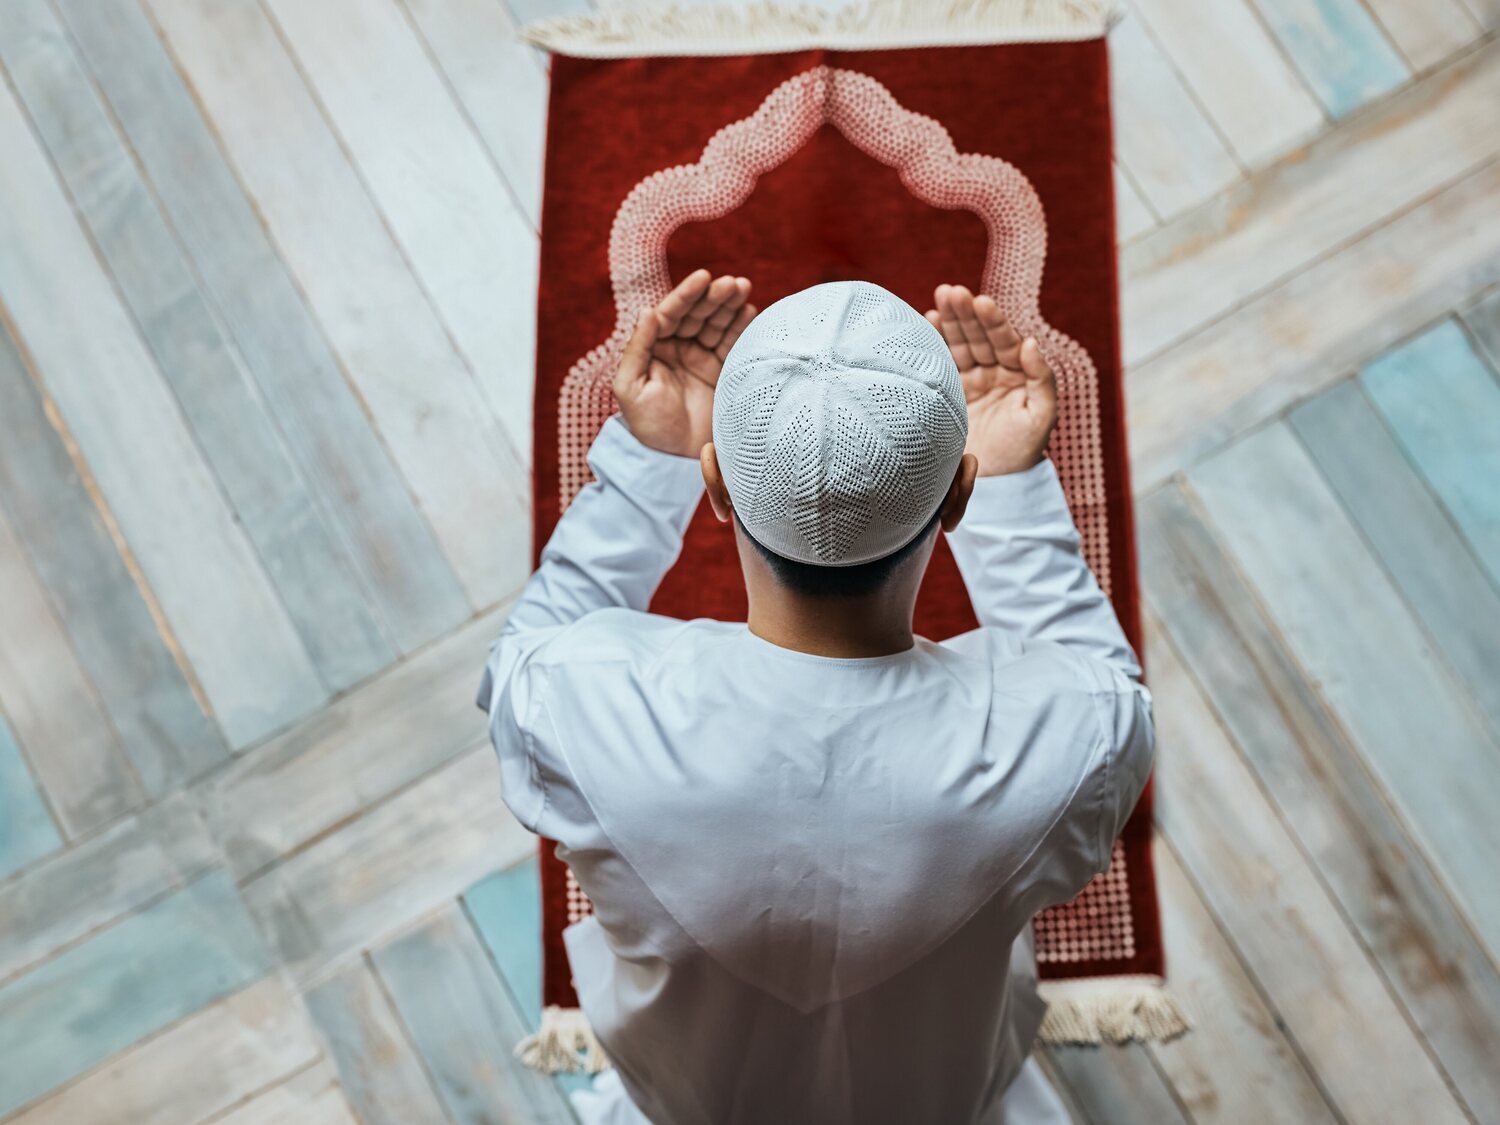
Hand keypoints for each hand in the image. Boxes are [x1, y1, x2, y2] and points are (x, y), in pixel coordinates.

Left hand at [613, 269, 755, 457]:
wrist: (674, 458)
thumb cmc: (647, 425)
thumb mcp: (630, 387)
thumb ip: (638, 348)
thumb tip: (648, 310)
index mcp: (653, 347)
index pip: (670, 314)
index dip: (686, 295)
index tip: (703, 278)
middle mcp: (677, 348)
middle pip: (696, 314)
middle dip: (713, 297)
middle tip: (732, 283)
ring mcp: (700, 358)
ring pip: (716, 324)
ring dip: (729, 305)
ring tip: (744, 288)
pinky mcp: (720, 370)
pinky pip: (732, 343)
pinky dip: (741, 327)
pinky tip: (749, 311)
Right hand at [926, 284, 1056, 476]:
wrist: (993, 484)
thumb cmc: (1023, 453)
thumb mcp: (1042, 418)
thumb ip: (1042, 380)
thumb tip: (1032, 343)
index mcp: (1020, 374)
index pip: (1006, 341)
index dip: (993, 321)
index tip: (980, 301)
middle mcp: (995, 372)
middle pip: (980, 336)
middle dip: (966, 313)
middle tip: (951, 291)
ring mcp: (971, 381)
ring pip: (960, 344)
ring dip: (950, 321)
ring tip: (938, 299)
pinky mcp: (950, 393)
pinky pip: (942, 362)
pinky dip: (935, 342)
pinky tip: (927, 322)